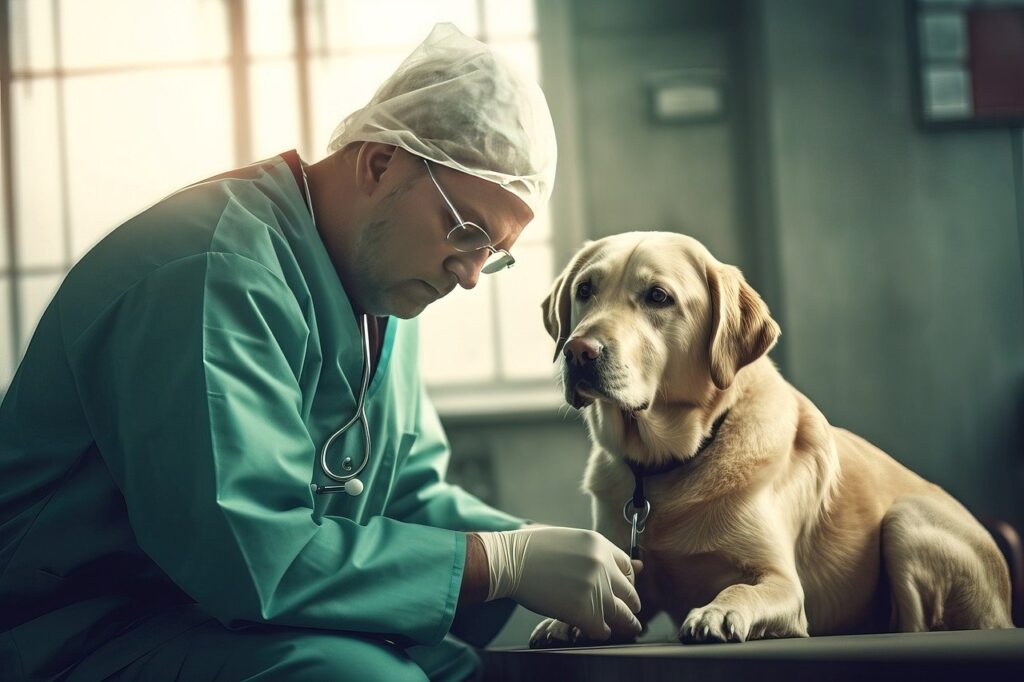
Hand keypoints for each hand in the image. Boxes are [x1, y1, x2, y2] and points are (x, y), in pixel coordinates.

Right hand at [477, 526, 641, 640]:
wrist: (509, 561)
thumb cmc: (533, 549)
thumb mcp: (572, 540)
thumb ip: (601, 553)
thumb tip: (639, 566)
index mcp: (600, 545)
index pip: (629, 568)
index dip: (626, 582)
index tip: (620, 590)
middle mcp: (603, 566)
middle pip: (630, 593)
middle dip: (629, 604)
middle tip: (626, 612)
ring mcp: (596, 589)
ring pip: (624, 615)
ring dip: (624, 623)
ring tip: (624, 627)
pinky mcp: (584, 611)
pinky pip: (603, 629)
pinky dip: (601, 632)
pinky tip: (596, 629)